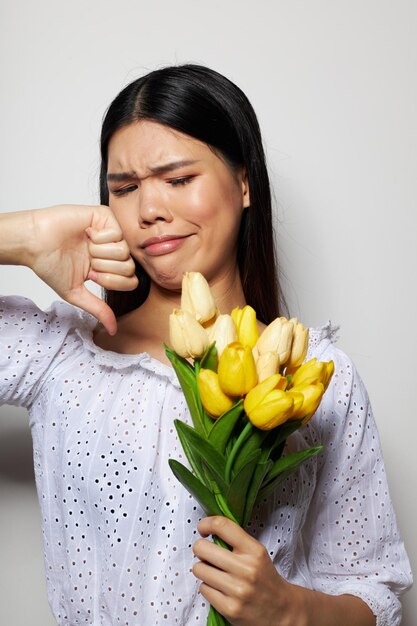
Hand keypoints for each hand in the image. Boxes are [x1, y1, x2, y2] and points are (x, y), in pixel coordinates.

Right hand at [29, 204, 137, 333]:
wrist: (35, 243)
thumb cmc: (50, 266)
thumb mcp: (76, 293)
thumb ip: (98, 309)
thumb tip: (113, 330)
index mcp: (107, 267)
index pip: (130, 280)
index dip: (112, 281)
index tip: (92, 275)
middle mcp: (112, 250)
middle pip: (129, 267)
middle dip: (105, 268)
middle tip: (88, 260)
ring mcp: (110, 233)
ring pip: (124, 251)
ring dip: (100, 252)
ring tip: (85, 246)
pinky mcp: (105, 217)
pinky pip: (117, 233)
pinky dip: (99, 237)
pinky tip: (86, 233)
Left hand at [192, 516, 303, 625]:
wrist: (281, 609)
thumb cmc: (264, 578)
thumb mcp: (257, 553)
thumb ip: (236, 541)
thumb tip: (209, 528)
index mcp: (254, 551)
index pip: (222, 526)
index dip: (206, 524)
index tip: (202, 528)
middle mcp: (246, 569)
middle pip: (203, 548)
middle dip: (200, 549)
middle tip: (206, 554)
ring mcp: (237, 590)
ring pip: (199, 569)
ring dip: (203, 570)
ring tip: (214, 573)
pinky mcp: (229, 609)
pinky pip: (203, 589)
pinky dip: (208, 588)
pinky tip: (219, 589)